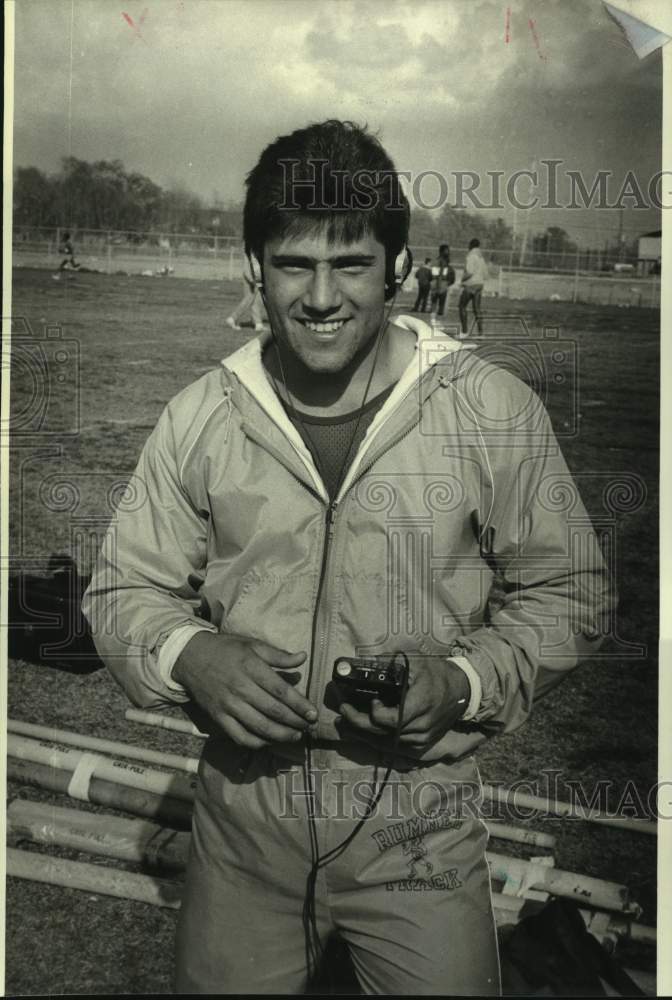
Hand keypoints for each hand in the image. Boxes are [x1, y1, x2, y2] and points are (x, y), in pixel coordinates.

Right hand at [172, 631, 316, 747]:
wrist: (190, 657)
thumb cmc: (225, 649)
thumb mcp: (252, 645)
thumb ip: (278, 655)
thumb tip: (303, 657)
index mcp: (251, 667)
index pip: (281, 690)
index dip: (300, 704)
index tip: (313, 713)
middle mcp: (240, 688)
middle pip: (273, 711)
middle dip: (295, 722)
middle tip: (309, 726)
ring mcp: (228, 705)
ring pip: (259, 726)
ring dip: (280, 735)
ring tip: (295, 736)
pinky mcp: (218, 717)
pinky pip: (240, 736)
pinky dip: (257, 743)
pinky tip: (269, 741)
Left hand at [337, 658, 470, 748]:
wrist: (462, 691)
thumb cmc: (438, 675)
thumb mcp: (417, 664)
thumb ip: (392, 665)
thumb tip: (366, 661)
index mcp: (421, 704)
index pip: (391, 719)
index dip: (376, 712)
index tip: (372, 698)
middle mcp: (421, 726)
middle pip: (384, 732)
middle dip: (358, 723)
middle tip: (343, 711)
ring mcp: (422, 738)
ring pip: (387, 741)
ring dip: (364, 732)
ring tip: (346, 721)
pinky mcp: (421, 744)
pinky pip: (394, 745)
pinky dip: (377, 738)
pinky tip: (362, 730)